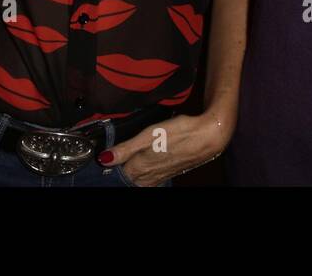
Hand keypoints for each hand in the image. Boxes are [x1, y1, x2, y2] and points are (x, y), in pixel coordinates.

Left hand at [100, 111, 230, 187]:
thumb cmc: (179, 133)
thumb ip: (125, 148)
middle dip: (121, 168)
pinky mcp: (169, 173)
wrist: (208, 137)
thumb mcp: (148, 135)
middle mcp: (148, 177)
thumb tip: (104, 159)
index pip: (117, 171)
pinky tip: (147, 161)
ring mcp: (159, 176)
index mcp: (139, 168)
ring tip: (131, 157)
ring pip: (139, 178)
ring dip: (133, 170)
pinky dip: (145, 171)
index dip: (112, 161)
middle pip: (127, 177)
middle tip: (118, 154)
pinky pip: (150, 177)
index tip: (107, 153)